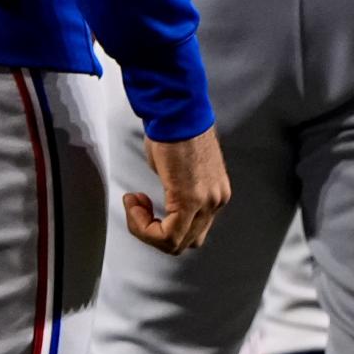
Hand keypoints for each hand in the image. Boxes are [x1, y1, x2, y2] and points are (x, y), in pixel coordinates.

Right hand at [125, 126, 231, 253]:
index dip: (161, 226)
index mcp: (217, 194)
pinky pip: (167, 235)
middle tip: (137, 207)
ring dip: (148, 231)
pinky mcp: (190, 200)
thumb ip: (177, 194)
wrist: (176, 111)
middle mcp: (216, 201)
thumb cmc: (174, 130)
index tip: (142, 202)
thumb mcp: (180, 171)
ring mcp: (207, 202)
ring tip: (136, 204)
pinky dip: (145, 227)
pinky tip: (136, 203)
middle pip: (186, 241)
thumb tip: (164, 208)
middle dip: (155, 232)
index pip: (191, 232)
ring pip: (175, 243)